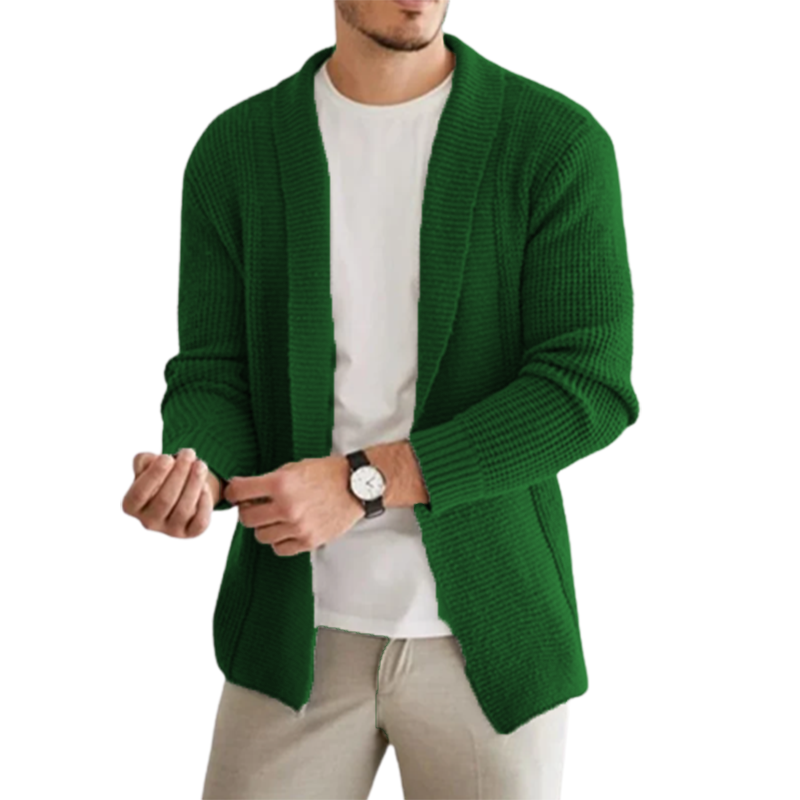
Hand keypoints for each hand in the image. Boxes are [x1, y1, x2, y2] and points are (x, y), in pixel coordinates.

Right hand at [122, 448, 214, 537]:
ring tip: (200, 465)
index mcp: (132, 505)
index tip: (167, 457)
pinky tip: (205, 487)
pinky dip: (204, 503)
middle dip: (179, 474)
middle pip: (164, 500)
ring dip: (194, 484)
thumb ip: (143, 461)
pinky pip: (199, 521)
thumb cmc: (162, 474)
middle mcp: (148, 521)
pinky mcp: (189, 532)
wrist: (181, 488)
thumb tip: (150, 462)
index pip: (139, 494)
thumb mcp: (148, 464)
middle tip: (189, 453)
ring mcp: (170, 530)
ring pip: (184, 510)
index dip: (154, 475)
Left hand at [223, 455, 364, 555]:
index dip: (233, 492)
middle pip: (246, 518)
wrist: (356, 486)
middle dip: (247, 510)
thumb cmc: (327, 474)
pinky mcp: (308, 541)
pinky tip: (286, 529)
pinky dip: (279, 540)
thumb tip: (244, 491)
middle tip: (256, 505)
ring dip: (264, 527)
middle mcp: (287, 506)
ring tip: (275, 517)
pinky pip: (279, 548)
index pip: (239, 492)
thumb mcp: (294, 468)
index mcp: (281, 483)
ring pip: (261, 535)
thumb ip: (269, 480)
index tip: (235, 493)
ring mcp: (297, 526)